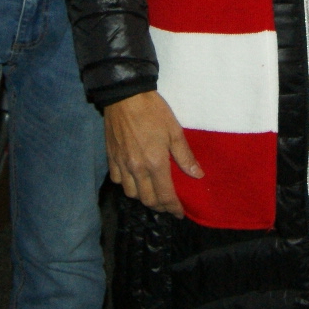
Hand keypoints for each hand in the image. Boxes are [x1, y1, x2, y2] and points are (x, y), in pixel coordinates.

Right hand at [103, 90, 202, 217]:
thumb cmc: (153, 111)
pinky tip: (134, 179)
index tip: (179, 213)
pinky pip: (117, 180)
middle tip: (168, 205)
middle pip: (147, 199)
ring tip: (153, 193)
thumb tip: (197, 175)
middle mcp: (137, 168)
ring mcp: (121, 164)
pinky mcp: (111, 157)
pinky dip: (127, 185)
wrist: (125, 96)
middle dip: (159, 206)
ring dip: (143, 197)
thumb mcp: (175, 131)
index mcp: (155, 163)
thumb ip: (185, 156)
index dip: (173, 207)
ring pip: (131, 193)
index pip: (165, 195)